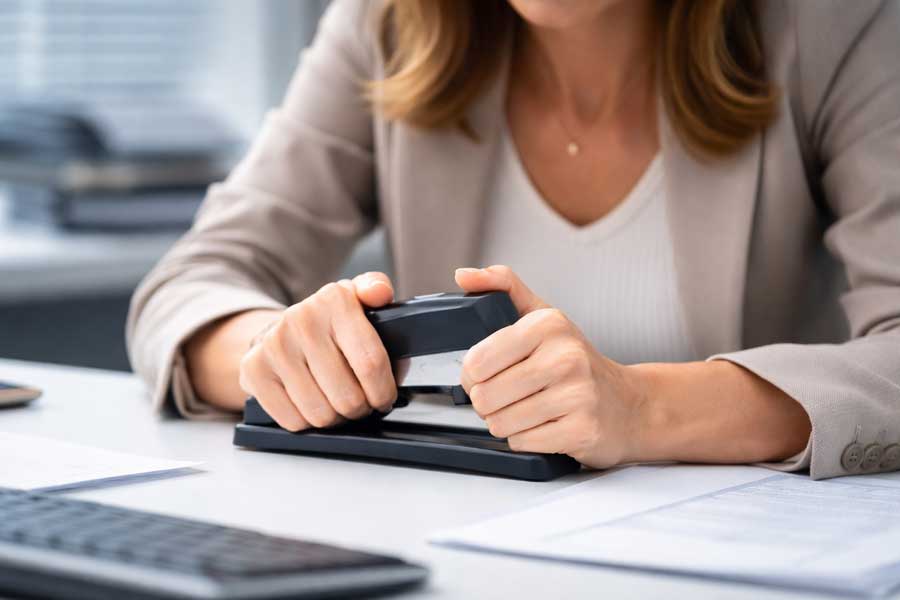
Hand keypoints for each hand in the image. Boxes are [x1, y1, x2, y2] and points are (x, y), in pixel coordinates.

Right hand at [238, 272, 396, 430]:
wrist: (282, 330)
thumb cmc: (330, 325)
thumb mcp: (359, 300)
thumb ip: (376, 290)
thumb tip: (378, 293)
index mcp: (335, 299)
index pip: (371, 363)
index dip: (383, 391)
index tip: (384, 397)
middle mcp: (301, 319)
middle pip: (348, 396)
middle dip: (360, 408)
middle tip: (360, 401)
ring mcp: (274, 345)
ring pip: (321, 414)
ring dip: (336, 418)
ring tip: (337, 403)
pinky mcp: (253, 369)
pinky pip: (293, 420)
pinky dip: (307, 422)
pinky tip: (312, 404)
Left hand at [456, 266, 647, 467]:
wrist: (629, 403)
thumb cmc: (578, 361)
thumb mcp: (544, 316)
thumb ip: (503, 287)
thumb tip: (463, 275)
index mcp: (548, 325)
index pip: (476, 361)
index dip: (472, 375)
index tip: (487, 375)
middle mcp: (565, 356)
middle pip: (485, 396)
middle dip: (488, 403)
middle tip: (508, 396)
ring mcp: (577, 395)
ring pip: (500, 423)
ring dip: (505, 423)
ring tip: (526, 410)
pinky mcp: (582, 430)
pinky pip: (523, 443)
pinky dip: (526, 439)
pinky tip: (544, 425)